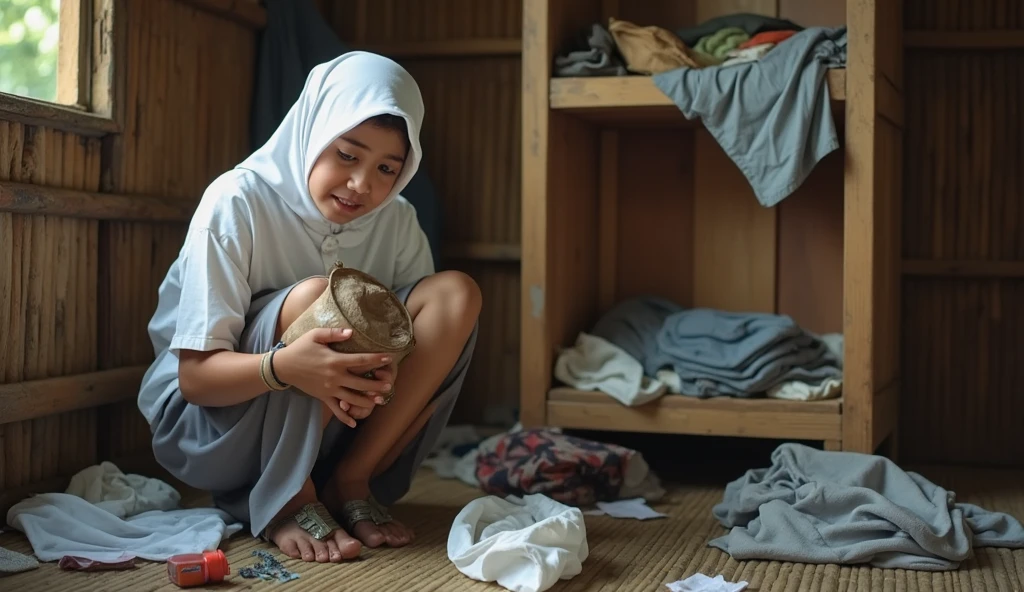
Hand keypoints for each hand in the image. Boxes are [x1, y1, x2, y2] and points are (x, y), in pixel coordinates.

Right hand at [272, 328, 393, 427]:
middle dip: (376, 385)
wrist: (283, 367)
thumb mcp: (315, 335)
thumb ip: (334, 333)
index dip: (376, 359)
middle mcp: (335, 377)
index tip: (389, 359)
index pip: (361, 361)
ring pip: (352, 398)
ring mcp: (329, 389)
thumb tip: (352, 332)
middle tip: (389, 385)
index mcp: (335, 361)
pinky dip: (344, 417)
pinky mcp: (323, 397)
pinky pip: (335, 410)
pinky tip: (354, 423)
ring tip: (379, 401)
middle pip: (361, 383)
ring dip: (366, 401)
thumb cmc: (300, 348)